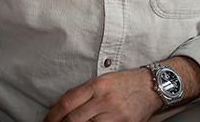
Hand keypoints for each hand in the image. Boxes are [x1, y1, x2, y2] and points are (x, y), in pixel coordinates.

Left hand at [44, 68, 161, 121]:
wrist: (151, 87)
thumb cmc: (124, 83)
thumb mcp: (100, 81)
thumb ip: (77, 93)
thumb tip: (55, 105)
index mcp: (97, 84)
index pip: (67, 102)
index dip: (53, 115)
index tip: (47, 121)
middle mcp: (105, 99)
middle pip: (73, 119)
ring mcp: (116, 113)